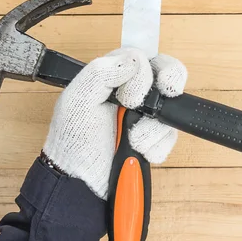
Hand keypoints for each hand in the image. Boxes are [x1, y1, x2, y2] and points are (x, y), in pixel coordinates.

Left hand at [42, 48, 186, 199]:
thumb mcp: (77, 100)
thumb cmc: (71, 141)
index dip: (146, 68)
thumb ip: (101, 73)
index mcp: (111, 78)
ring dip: (152, 126)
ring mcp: (143, 117)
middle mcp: (131, 94)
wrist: (80, 183)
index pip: (141, 57)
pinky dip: (157, 145)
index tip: (135, 90)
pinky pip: (170, 135)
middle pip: (165, 73)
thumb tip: (133, 60)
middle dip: (168, 83)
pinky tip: (139, 151)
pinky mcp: (153, 140)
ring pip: (168, 108)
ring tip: (132, 139)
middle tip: (160, 95)